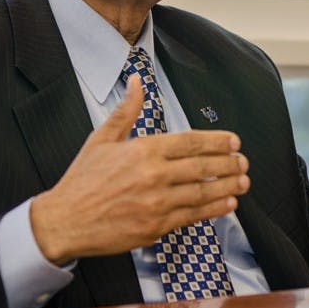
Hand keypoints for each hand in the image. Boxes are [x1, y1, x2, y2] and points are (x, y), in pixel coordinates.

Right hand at [30, 75, 249, 264]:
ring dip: (227, 186)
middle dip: (229, 164)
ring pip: (202, 192)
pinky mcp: (155, 226)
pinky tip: (227, 204)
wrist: (64, 220)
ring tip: (243, 182)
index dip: (217, 141)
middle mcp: (153, 175)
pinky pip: (192, 216)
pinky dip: (213, 210)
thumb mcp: (101, 138)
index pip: (190, 141)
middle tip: (244, 162)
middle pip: (202, 166)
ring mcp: (156, 202)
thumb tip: (136, 80)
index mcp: (143, 149)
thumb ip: (126, 110)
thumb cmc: (82, 180)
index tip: (234, 141)